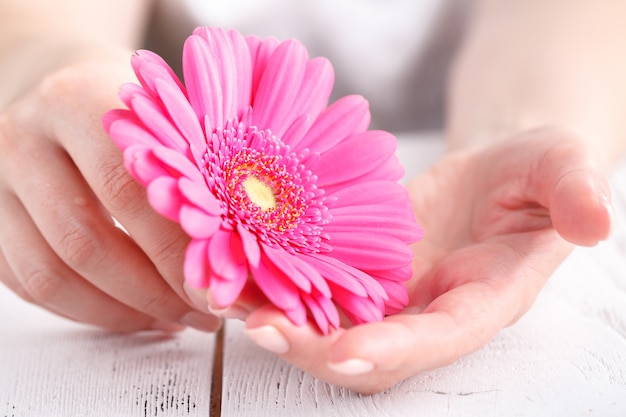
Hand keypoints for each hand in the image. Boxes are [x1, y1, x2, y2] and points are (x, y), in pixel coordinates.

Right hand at [0, 50, 220, 332]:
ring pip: (53, 274)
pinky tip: (139, 313)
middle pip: (87, 241)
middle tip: (208, 312)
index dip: (178, 252)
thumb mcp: (166, 109)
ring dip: (124, 312)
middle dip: (157, 292)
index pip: (130, 190)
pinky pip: (30, 285)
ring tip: (179, 319)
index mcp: (78, 100)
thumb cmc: (131, 103)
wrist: (56, 78)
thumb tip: (251, 256)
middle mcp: (25, 139)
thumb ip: (201, 168)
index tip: (225, 289)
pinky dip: (90, 312)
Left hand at [240, 128, 613, 393]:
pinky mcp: (357, 270)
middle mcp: (427, 312)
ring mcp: (388, 296)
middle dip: (315, 347)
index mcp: (480, 301)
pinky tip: (234, 264)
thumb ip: (573, 192)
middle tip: (260, 325)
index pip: (437, 339)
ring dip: (278, 317)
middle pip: (368, 351)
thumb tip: (596, 220)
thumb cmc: (531, 173)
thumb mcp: (560, 167)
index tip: (348, 354)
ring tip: (225, 295)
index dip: (394, 349)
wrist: (490, 175)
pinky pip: (312, 288)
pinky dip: (273, 283)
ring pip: (329, 326)